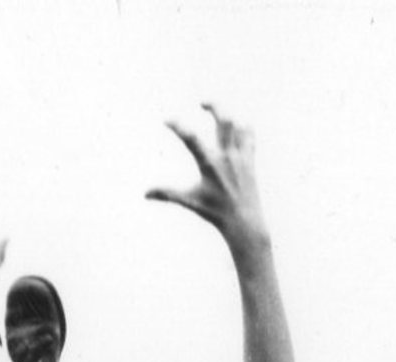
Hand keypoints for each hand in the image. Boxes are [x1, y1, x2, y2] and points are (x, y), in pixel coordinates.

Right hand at [147, 103, 267, 251]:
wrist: (246, 224)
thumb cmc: (217, 214)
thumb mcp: (191, 202)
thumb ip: (168, 194)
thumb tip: (145, 194)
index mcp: (210, 166)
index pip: (192, 138)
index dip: (178, 125)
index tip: (166, 119)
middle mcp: (227, 158)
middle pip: (224, 120)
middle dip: (213, 105)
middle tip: (201, 103)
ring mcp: (241, 158)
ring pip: (238, 124)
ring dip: (227, 115)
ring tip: (216, 115)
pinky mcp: (250, 161)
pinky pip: (249, 135)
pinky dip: (242, 126)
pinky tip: (233, 126)